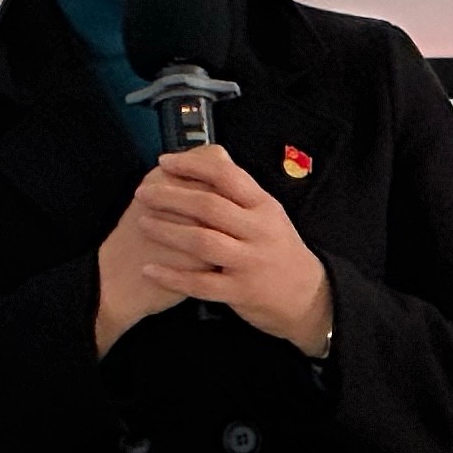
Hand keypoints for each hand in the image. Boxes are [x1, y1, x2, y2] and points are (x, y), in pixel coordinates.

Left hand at [93, 144, 335, 359]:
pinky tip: (150, 269)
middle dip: (170, 197)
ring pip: (203, 242)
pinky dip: (172, 276)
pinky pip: (201, 283)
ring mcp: (250, 262)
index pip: (227, 174)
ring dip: (168, 231)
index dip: (192, 165)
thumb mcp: (268, 213)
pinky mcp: (241, 292)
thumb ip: (240, 189)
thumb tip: (211, 154)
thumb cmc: (279, 249)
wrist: (310, 298)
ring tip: (142, 223)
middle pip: (209, 206)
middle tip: (143, 193)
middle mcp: (258, 230)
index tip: (165, 162)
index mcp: (263, 206)